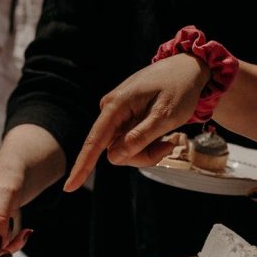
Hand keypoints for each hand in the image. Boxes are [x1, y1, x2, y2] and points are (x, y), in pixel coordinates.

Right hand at [64, 54, 208, 190]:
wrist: (187, 68)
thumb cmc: (179, 87)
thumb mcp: (166, 115)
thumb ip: (140, 136)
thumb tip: (114, 156)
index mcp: (115, 105)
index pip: (94, 142)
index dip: (82, 166)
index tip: (69, 187)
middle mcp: (110, 110)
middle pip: (114, 152)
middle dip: (141, 156)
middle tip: (168, 146)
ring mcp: (116, 115)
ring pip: (123, 150)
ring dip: (147, 151)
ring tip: (168, 138)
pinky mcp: (124, 118)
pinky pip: (130, 142)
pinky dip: (147, 145)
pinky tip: (163, 135)